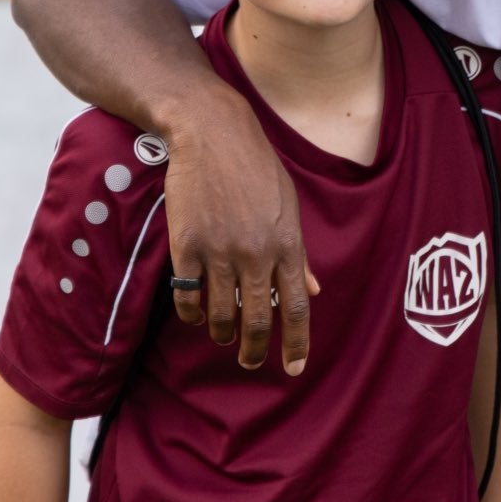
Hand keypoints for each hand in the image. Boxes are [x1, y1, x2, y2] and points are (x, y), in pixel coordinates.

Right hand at [162, 85, 319, 372]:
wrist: (212, 133)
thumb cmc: (256, 167)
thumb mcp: (289, 206)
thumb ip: (299, 253)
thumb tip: (314, 290)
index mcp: (287, 244)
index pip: (298, 307)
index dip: (297, 343)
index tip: (295, 368)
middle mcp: (256, 254)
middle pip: (258, 320)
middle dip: (255, 351)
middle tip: (251, 362)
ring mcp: (219, 252)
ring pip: (220, 315)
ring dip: (222, 332)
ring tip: (222, 334)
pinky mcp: (186, 247)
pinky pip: (188, 297)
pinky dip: (191, 313)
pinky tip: (195, 313)